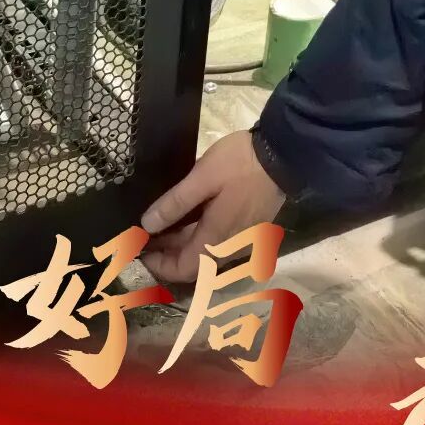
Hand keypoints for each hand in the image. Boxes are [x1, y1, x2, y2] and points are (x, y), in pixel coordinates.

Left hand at [140, 131, 285, 283]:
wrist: (284, 154)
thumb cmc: (240, 164)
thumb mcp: (201, 178)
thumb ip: (174, 204)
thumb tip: (147, 225)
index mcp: (216, 240)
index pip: (183, 269)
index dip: (159, 266)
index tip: (140, 250)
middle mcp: (230, 247)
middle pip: (195, 265)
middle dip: (169, 255)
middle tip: (147, 236)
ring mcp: (243, 239)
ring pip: (208, 254)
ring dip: (185, 246)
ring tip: (163, 226)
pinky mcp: (252, 228)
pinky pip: (220, 243)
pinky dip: (202, 238)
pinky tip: (192, 219)